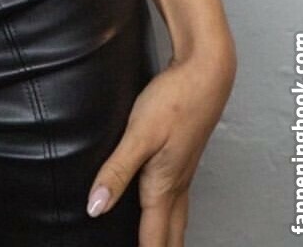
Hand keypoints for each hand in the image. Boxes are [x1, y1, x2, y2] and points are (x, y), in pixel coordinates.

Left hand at [84, 43, 236, 245]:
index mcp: (164, 186)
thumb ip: (116, 170)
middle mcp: (178, 185)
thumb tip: (96, 208)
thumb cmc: (175, 99)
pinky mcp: (184, 157)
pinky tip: (163, 208)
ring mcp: (184, 172)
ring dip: (167, 239)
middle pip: (171, 237)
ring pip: (177, 219)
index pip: (153, 239)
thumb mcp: (139, 134)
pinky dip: (170, 217)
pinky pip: (179, 200)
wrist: (207, 71)